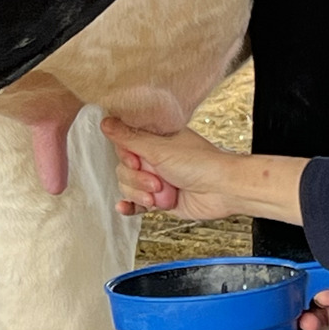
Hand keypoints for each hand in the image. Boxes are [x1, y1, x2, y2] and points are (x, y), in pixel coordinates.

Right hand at [102, 118, 242, 220]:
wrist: (222, 191)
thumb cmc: (201, 164)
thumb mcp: (159, 149)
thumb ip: (129, 138)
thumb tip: (106, 122)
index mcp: (155, 139)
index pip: (124, 145)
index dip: (126, 156)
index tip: (136, 161)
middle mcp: (154, 157)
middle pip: (123, 169)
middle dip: (137, 180)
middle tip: (156, 181)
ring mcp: (156, 179)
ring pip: (128, 187)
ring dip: (139, 194)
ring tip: (158, 196)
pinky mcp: (159, 199)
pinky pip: (136, 203)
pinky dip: (131, 206)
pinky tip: (125, 207)